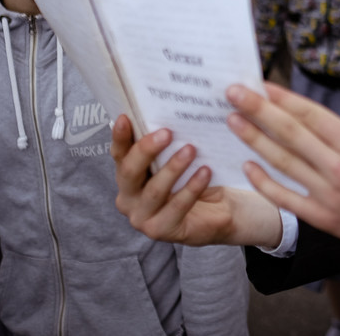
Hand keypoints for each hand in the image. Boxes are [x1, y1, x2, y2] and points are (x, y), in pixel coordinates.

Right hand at [111, 115, 281, 247]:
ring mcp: (142, 218)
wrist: (220, 209)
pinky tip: (205, 172)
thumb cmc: (195, 176)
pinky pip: (176, 208)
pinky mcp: (161, 231)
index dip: (120, 137)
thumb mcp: (180, 156)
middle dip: (146, 150)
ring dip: (173, 168)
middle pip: (129, 172)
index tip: (125, 117)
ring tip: (191, 149)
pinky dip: (191, 189)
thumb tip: (170, 107)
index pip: (119, 154)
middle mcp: (128, 197)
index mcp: (128, 176)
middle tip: (167, 132)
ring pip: (154, 191)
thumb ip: (169, 141)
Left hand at [225, 58, 339, 272]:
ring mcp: (328, 195)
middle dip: (258, 111)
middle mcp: (339, 168)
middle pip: (290, 134)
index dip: (283, 99)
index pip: (311, 116)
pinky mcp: (324, 218)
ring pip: (283, 163)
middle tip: (232, 93)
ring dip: (255, 140)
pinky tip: (249, 166)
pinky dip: (265, 183)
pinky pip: (286, 198)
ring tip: (233, 120)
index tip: (261, 84)